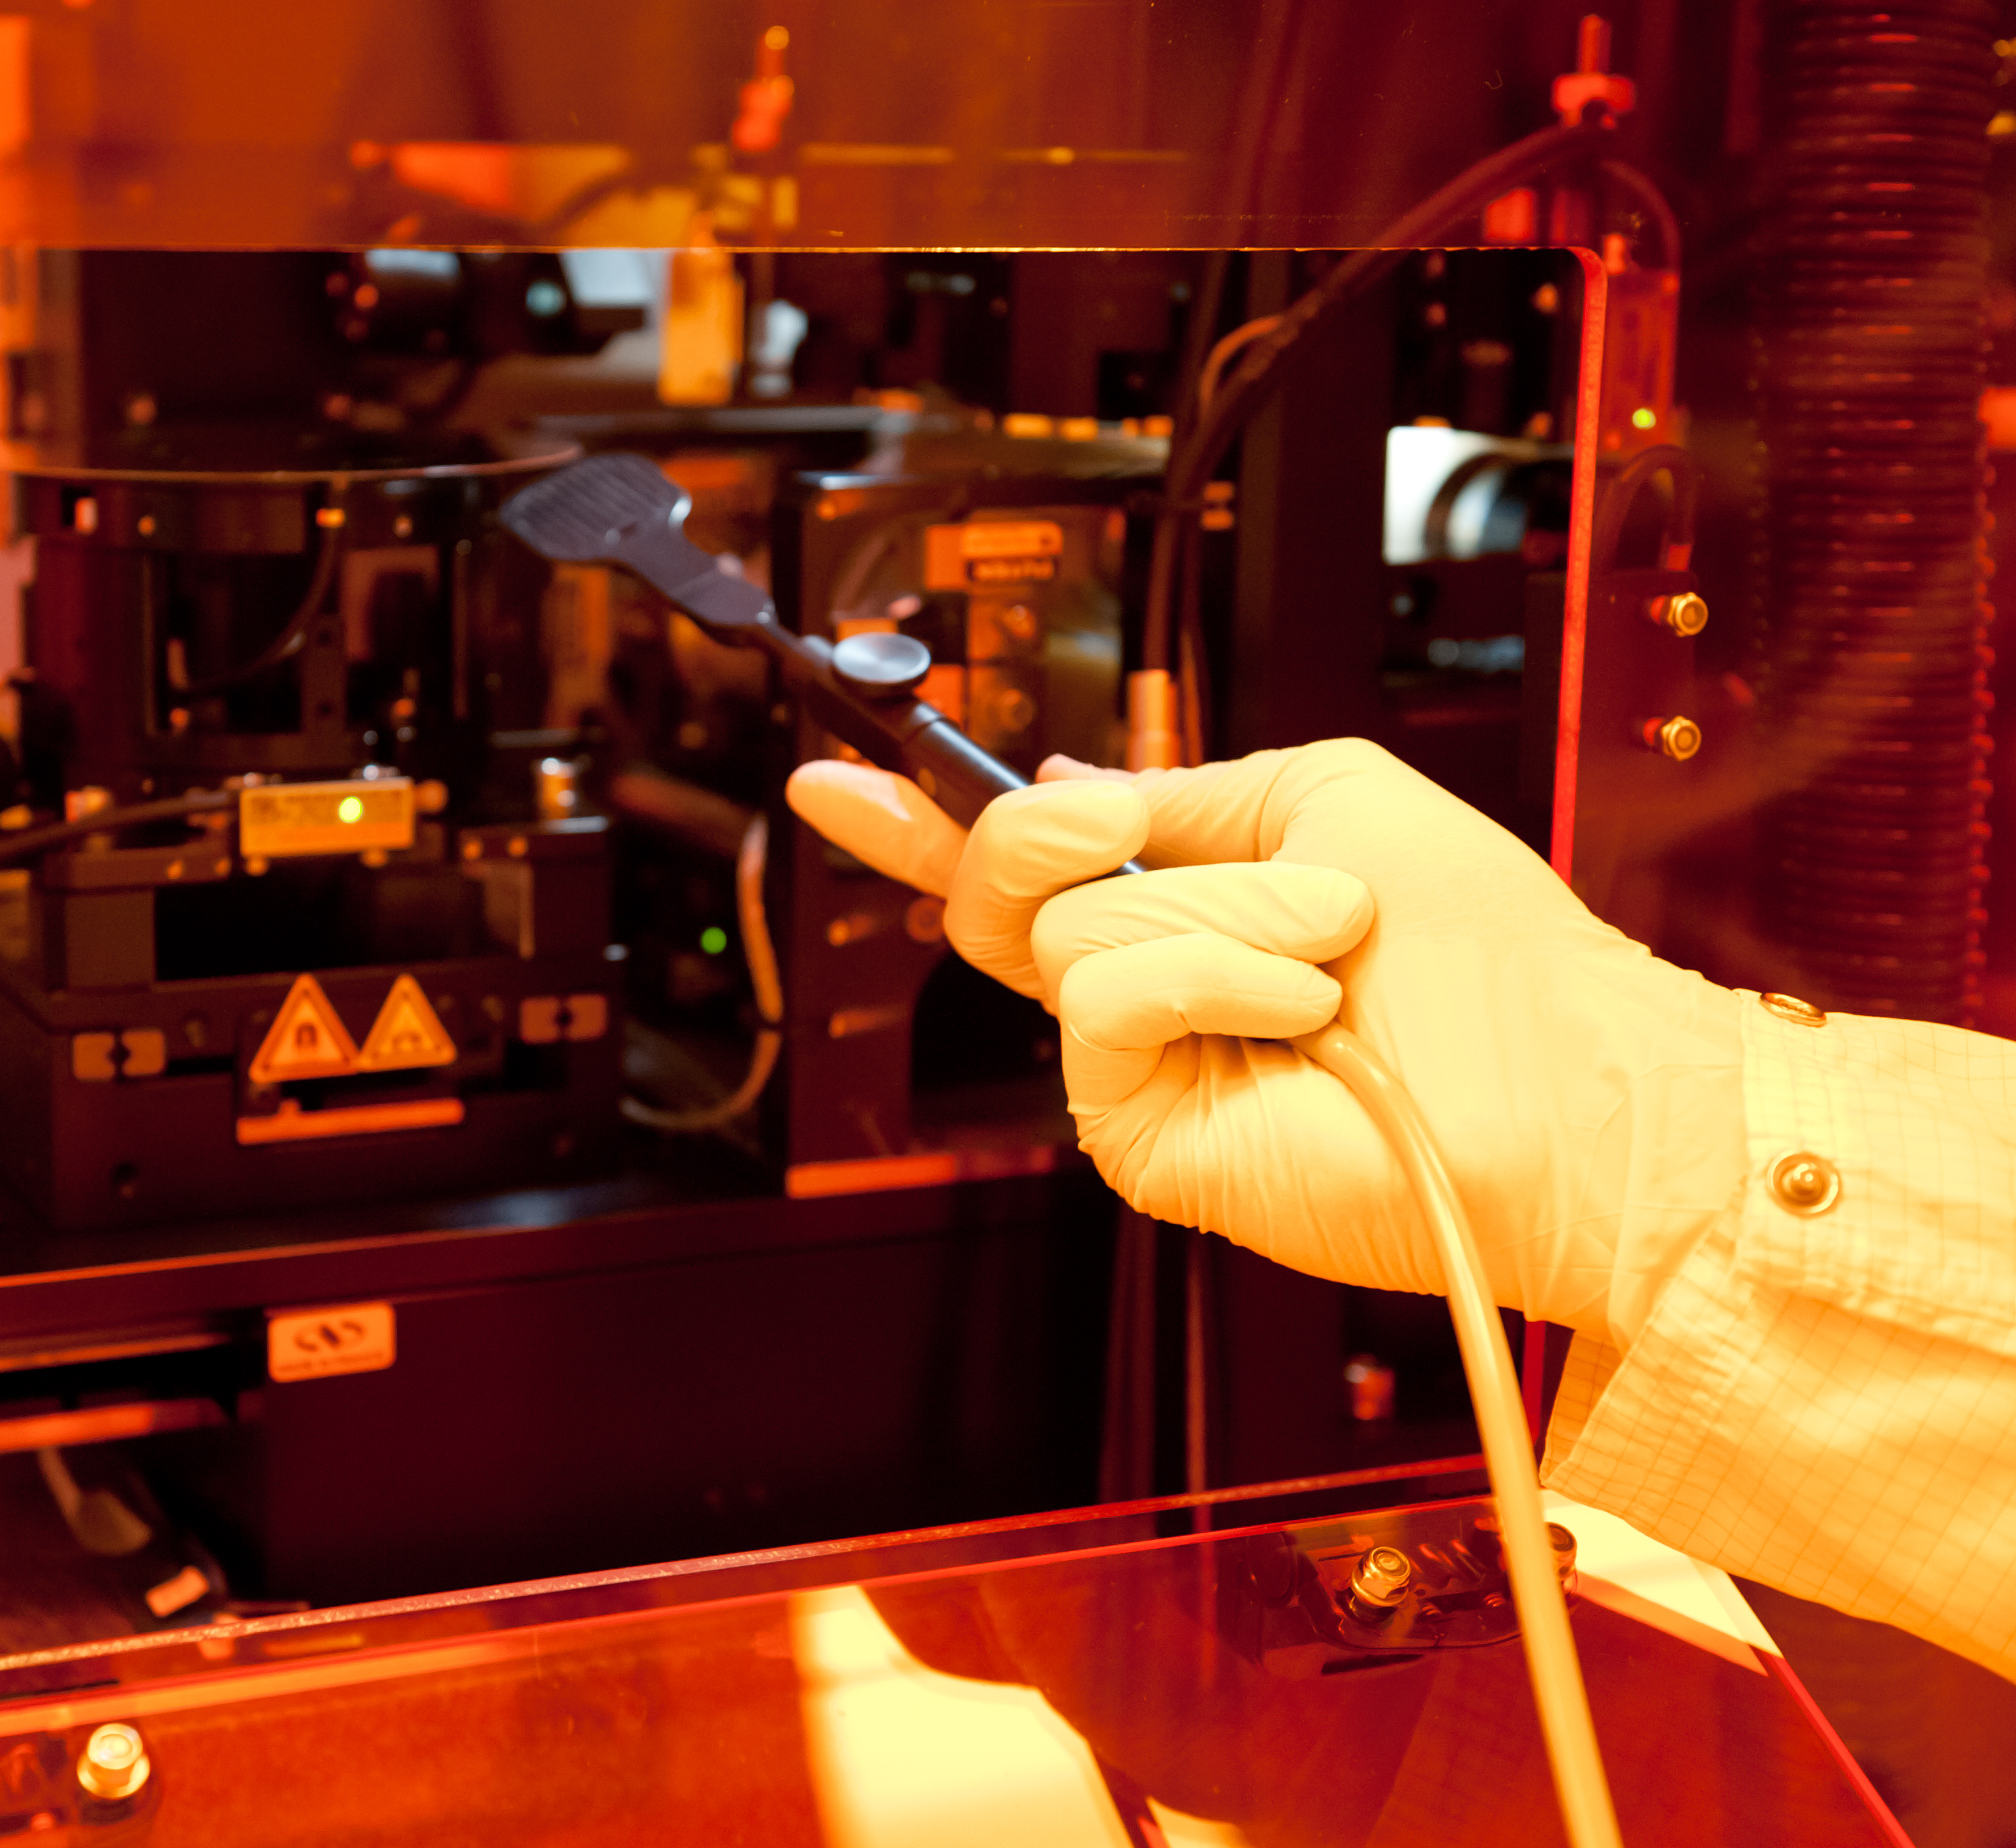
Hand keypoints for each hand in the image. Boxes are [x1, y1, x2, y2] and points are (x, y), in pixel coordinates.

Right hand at [786, 740, 1743, 1345]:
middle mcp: (1144, 989)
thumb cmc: (1489, 948)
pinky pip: (1102, 1002)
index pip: (1015, 866)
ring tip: (1331, 957)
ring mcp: (1136, 1065)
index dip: (915, 822)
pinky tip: (1303, 1010)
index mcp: (1182, 905)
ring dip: (1224, 913)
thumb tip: (1057, 791)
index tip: (832, 781)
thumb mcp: (1323, 799)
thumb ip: (1174, 796)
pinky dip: (1213, 974)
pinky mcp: (1138, 1133)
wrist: (1575, 1082)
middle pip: (1006, 881)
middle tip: (1203, 853)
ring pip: (1066, 931)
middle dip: (1092, 834)